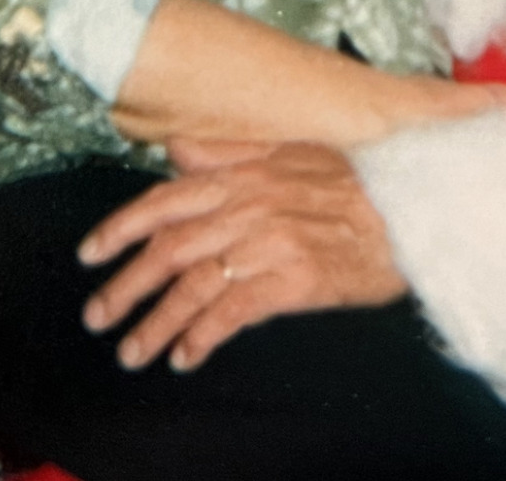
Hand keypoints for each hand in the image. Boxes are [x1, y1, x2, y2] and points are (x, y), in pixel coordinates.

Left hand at [78, 139, 405, 372]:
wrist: (415, 210)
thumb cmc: (357, 182)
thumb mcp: (292, 152)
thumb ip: (230, 152)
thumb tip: (175, 149)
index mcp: (246, 171)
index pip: (168, 198)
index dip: (122, 226)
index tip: (90, 253)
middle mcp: (251, 203)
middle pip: (171, 248)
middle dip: (127, 285)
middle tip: (98, 316)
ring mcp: (272, 242)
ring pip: (195, 285)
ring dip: (156, 323)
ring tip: (132, 352)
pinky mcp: (294, 280)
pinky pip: (233, 313)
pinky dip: (203, 337)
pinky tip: (186, 356)